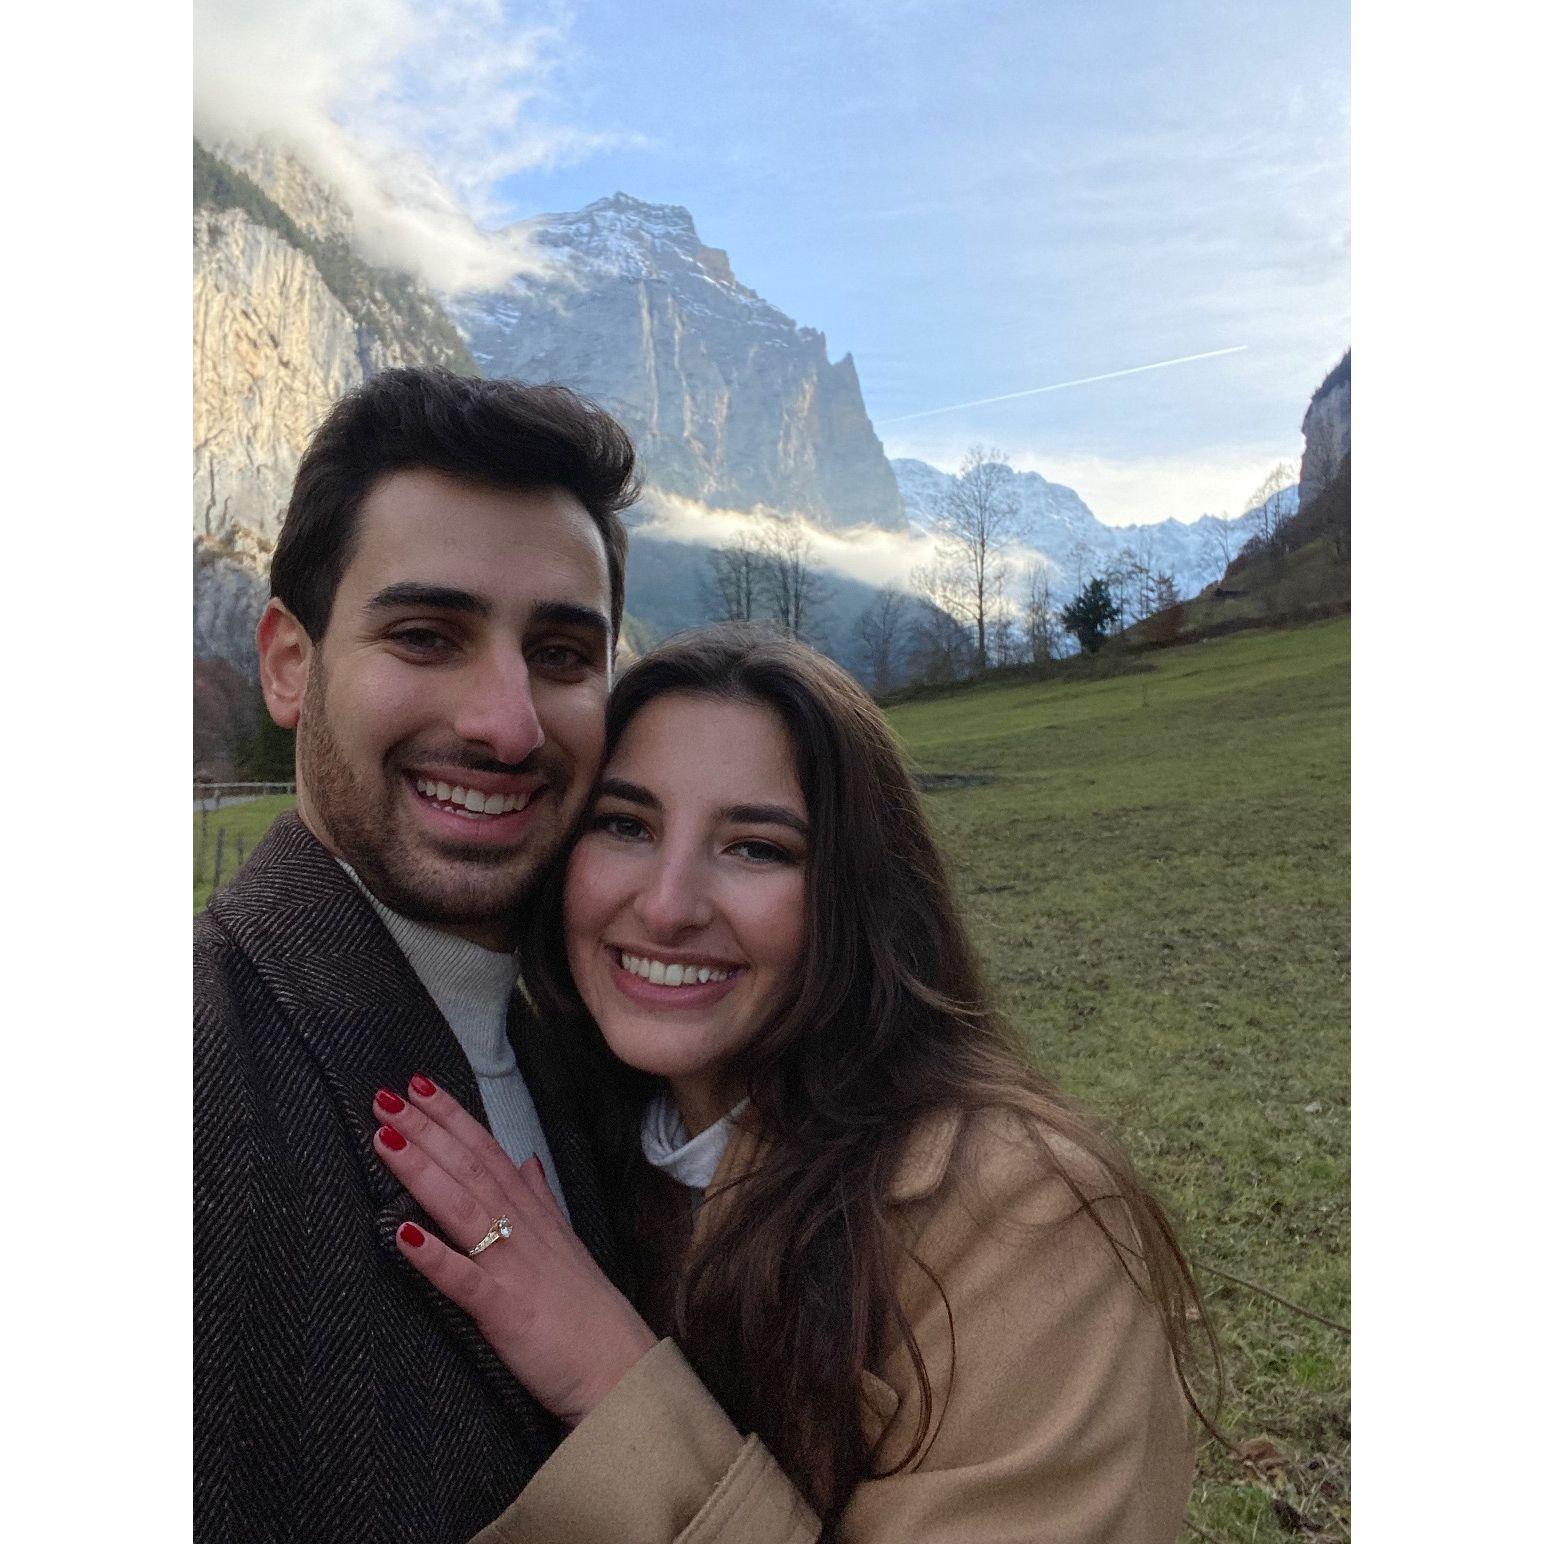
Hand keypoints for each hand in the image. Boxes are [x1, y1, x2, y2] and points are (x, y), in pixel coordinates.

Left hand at [371, 1077, 657, 1426]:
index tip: (417, 1084)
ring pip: (462, 1207)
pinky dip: (433, 1255)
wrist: (618, 1368)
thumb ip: (541, 1200)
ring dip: (422, 1171)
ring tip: (384, 1139)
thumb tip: (527, 1162)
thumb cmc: (585, 1311)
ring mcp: (512, 1266)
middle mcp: (521, 1229)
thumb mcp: (565, 1243)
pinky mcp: (504, 1310)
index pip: (486, 1150)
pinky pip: (463, 1279)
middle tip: (384, 1096)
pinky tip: (400, 1234)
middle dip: (425, 1129)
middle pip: (469, 1167)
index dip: (451, 1116)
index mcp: (532, 1213)